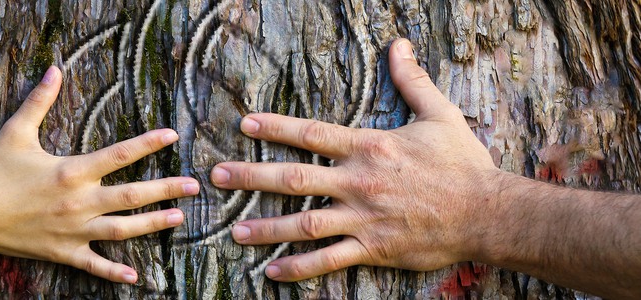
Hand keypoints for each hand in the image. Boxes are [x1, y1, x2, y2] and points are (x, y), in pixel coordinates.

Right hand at [0, 66, 198, 282]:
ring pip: (122, 230)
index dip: (148, 144)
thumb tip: (55, 68)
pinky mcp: (63, 252)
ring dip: (152, 224)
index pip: (119, 154)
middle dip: (165, 190)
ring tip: (178, 219)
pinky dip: (114, 273)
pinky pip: (94, 265)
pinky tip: (136, 278)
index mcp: (72, 171)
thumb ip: (40, 101)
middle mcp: (79, 201)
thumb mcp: (16, 132)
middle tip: (192, 187)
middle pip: (132, 195)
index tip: (173, 136)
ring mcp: (73, 230)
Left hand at [210, 39, 498, 280]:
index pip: (312, 134)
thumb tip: (400, 46)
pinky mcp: (374, 248)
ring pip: (305, 223)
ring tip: (235, 231)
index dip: (275, 127)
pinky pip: (330, 260)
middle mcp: (359, 182)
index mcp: (370, 147)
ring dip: (267, 227)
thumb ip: (412, 81)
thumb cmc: (462, 163)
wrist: (488, 212)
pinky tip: (273, 272)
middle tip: (218, 175)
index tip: (245, 124)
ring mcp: (363, 218)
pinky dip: (300, 268)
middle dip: (252, 175)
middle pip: (294, 178)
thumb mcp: (439, 114)